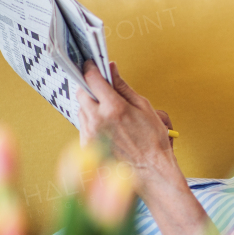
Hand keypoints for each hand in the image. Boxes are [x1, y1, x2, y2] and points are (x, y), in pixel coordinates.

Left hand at [75, 60, 177, 194]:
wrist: (150, 170)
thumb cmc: (152, 140)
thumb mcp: (143, 107)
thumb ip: (123, 86)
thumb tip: (112, 69)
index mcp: (113, 107)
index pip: (92, 78)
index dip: (91, 68)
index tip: (91, 64)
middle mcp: (97, 120)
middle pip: (81, 93)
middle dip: (89, 87)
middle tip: (100, 88)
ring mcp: (89, 134)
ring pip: (81, 110)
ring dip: (90, 105)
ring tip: (108, 111)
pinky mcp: (86, 146)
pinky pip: (83, 126)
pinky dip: (91, 121)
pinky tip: (107, 127)